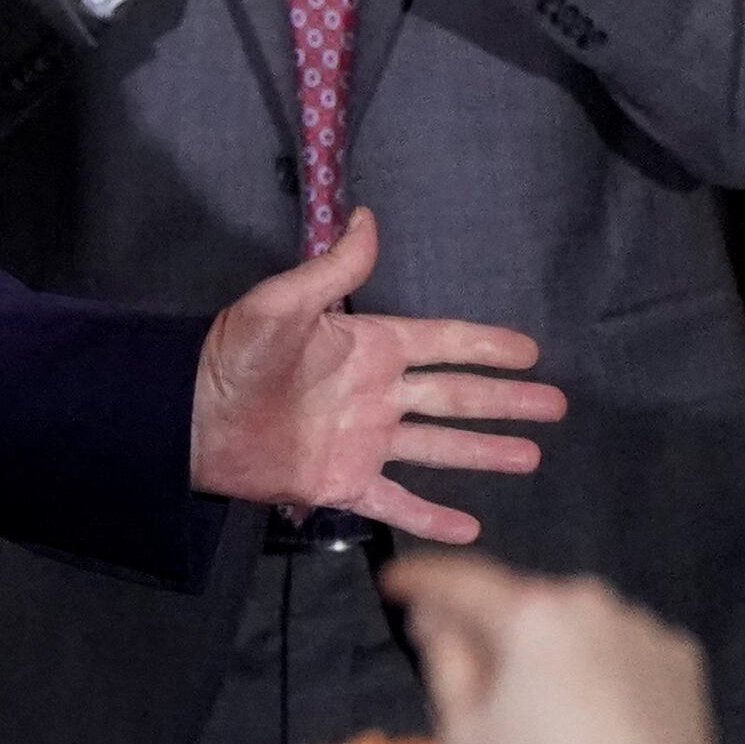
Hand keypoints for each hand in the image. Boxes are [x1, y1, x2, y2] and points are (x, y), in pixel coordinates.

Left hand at [189, 210, 568, 542]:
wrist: (187, 417)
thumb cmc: (233, 354)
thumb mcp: (282, 304)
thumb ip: (333, 269)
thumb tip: (367, 216)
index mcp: (367, 347)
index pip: (443, 344)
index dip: (487, 346)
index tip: (532, 350)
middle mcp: (374, 393)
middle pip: (455, 396)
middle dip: (505, 400)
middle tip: (556, 406)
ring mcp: (362, 440)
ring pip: (439, 447)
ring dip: (484, 452)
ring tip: (532, 457)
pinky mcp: (342, 481)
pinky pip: (396, 501)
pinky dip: (431, 517)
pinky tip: (470, 527)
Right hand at [384, 556, 744, 743]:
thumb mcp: (465, 733)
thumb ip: (443, 662)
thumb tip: (439, 626)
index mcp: (531, 615)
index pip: (458, 580)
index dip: (418, 580)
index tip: (398, 583)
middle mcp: (589, 605)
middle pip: (518, 602)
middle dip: (488, 626)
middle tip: (465, 662)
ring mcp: (640, 629)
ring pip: (571, 624)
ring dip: (545, 648)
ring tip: (537, 709)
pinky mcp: (678, 657)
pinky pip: (618, 647)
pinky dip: (596, 667)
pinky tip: (587, 715)